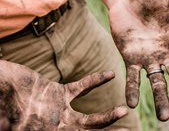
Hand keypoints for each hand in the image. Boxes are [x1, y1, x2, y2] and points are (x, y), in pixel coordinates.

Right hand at [0, 60, 127, 129]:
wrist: (0, 86)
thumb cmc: (3, 105)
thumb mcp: (10, 124)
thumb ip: (23, 124)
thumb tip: (30, 127)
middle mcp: (58, 127)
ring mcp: (60, 111)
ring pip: (89, 117)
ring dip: (108, 115)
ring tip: (124, 111)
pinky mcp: (59, 93)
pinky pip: (81, 87)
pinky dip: (96, 81)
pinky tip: (110, 75)